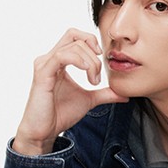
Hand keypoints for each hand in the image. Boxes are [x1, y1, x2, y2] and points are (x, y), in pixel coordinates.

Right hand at [13, 28, 127, 155]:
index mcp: (58, 60)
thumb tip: (124, 94)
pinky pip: (61, 56)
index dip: (91, 42)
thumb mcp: (89, 100)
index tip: (101, 59)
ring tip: (94, 81)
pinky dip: (78, 60)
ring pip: (72, 46)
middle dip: (93, 54)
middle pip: (75, 36)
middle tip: (98, 78)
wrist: (45, 131)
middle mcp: (49, 58)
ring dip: (90, 62)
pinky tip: (87, 72)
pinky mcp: (42, 73)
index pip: (75, 36)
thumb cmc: (60, 114)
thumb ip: (105, 93)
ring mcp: (44, 64)